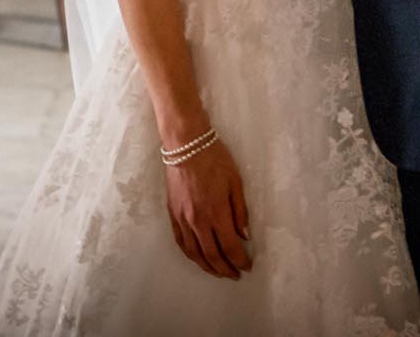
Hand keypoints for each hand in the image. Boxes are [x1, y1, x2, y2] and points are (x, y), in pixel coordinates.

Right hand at [163, 138, 250, 278]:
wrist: (185, 144)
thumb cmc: (214, 159)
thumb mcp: (236, 182)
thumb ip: (240, 211)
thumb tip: (244, 235)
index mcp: (216, 213)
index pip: (230, 247)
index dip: (240, 260)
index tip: (247, 266)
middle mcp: (198, 221)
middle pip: (212, 255)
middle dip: (225, 269)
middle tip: (235, 274)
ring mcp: (182, 219)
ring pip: (194, 253)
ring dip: (207, 266)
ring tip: (218, 272)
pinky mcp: (172, 214)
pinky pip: (180, 241)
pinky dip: (190, 254)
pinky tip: (197, 257)